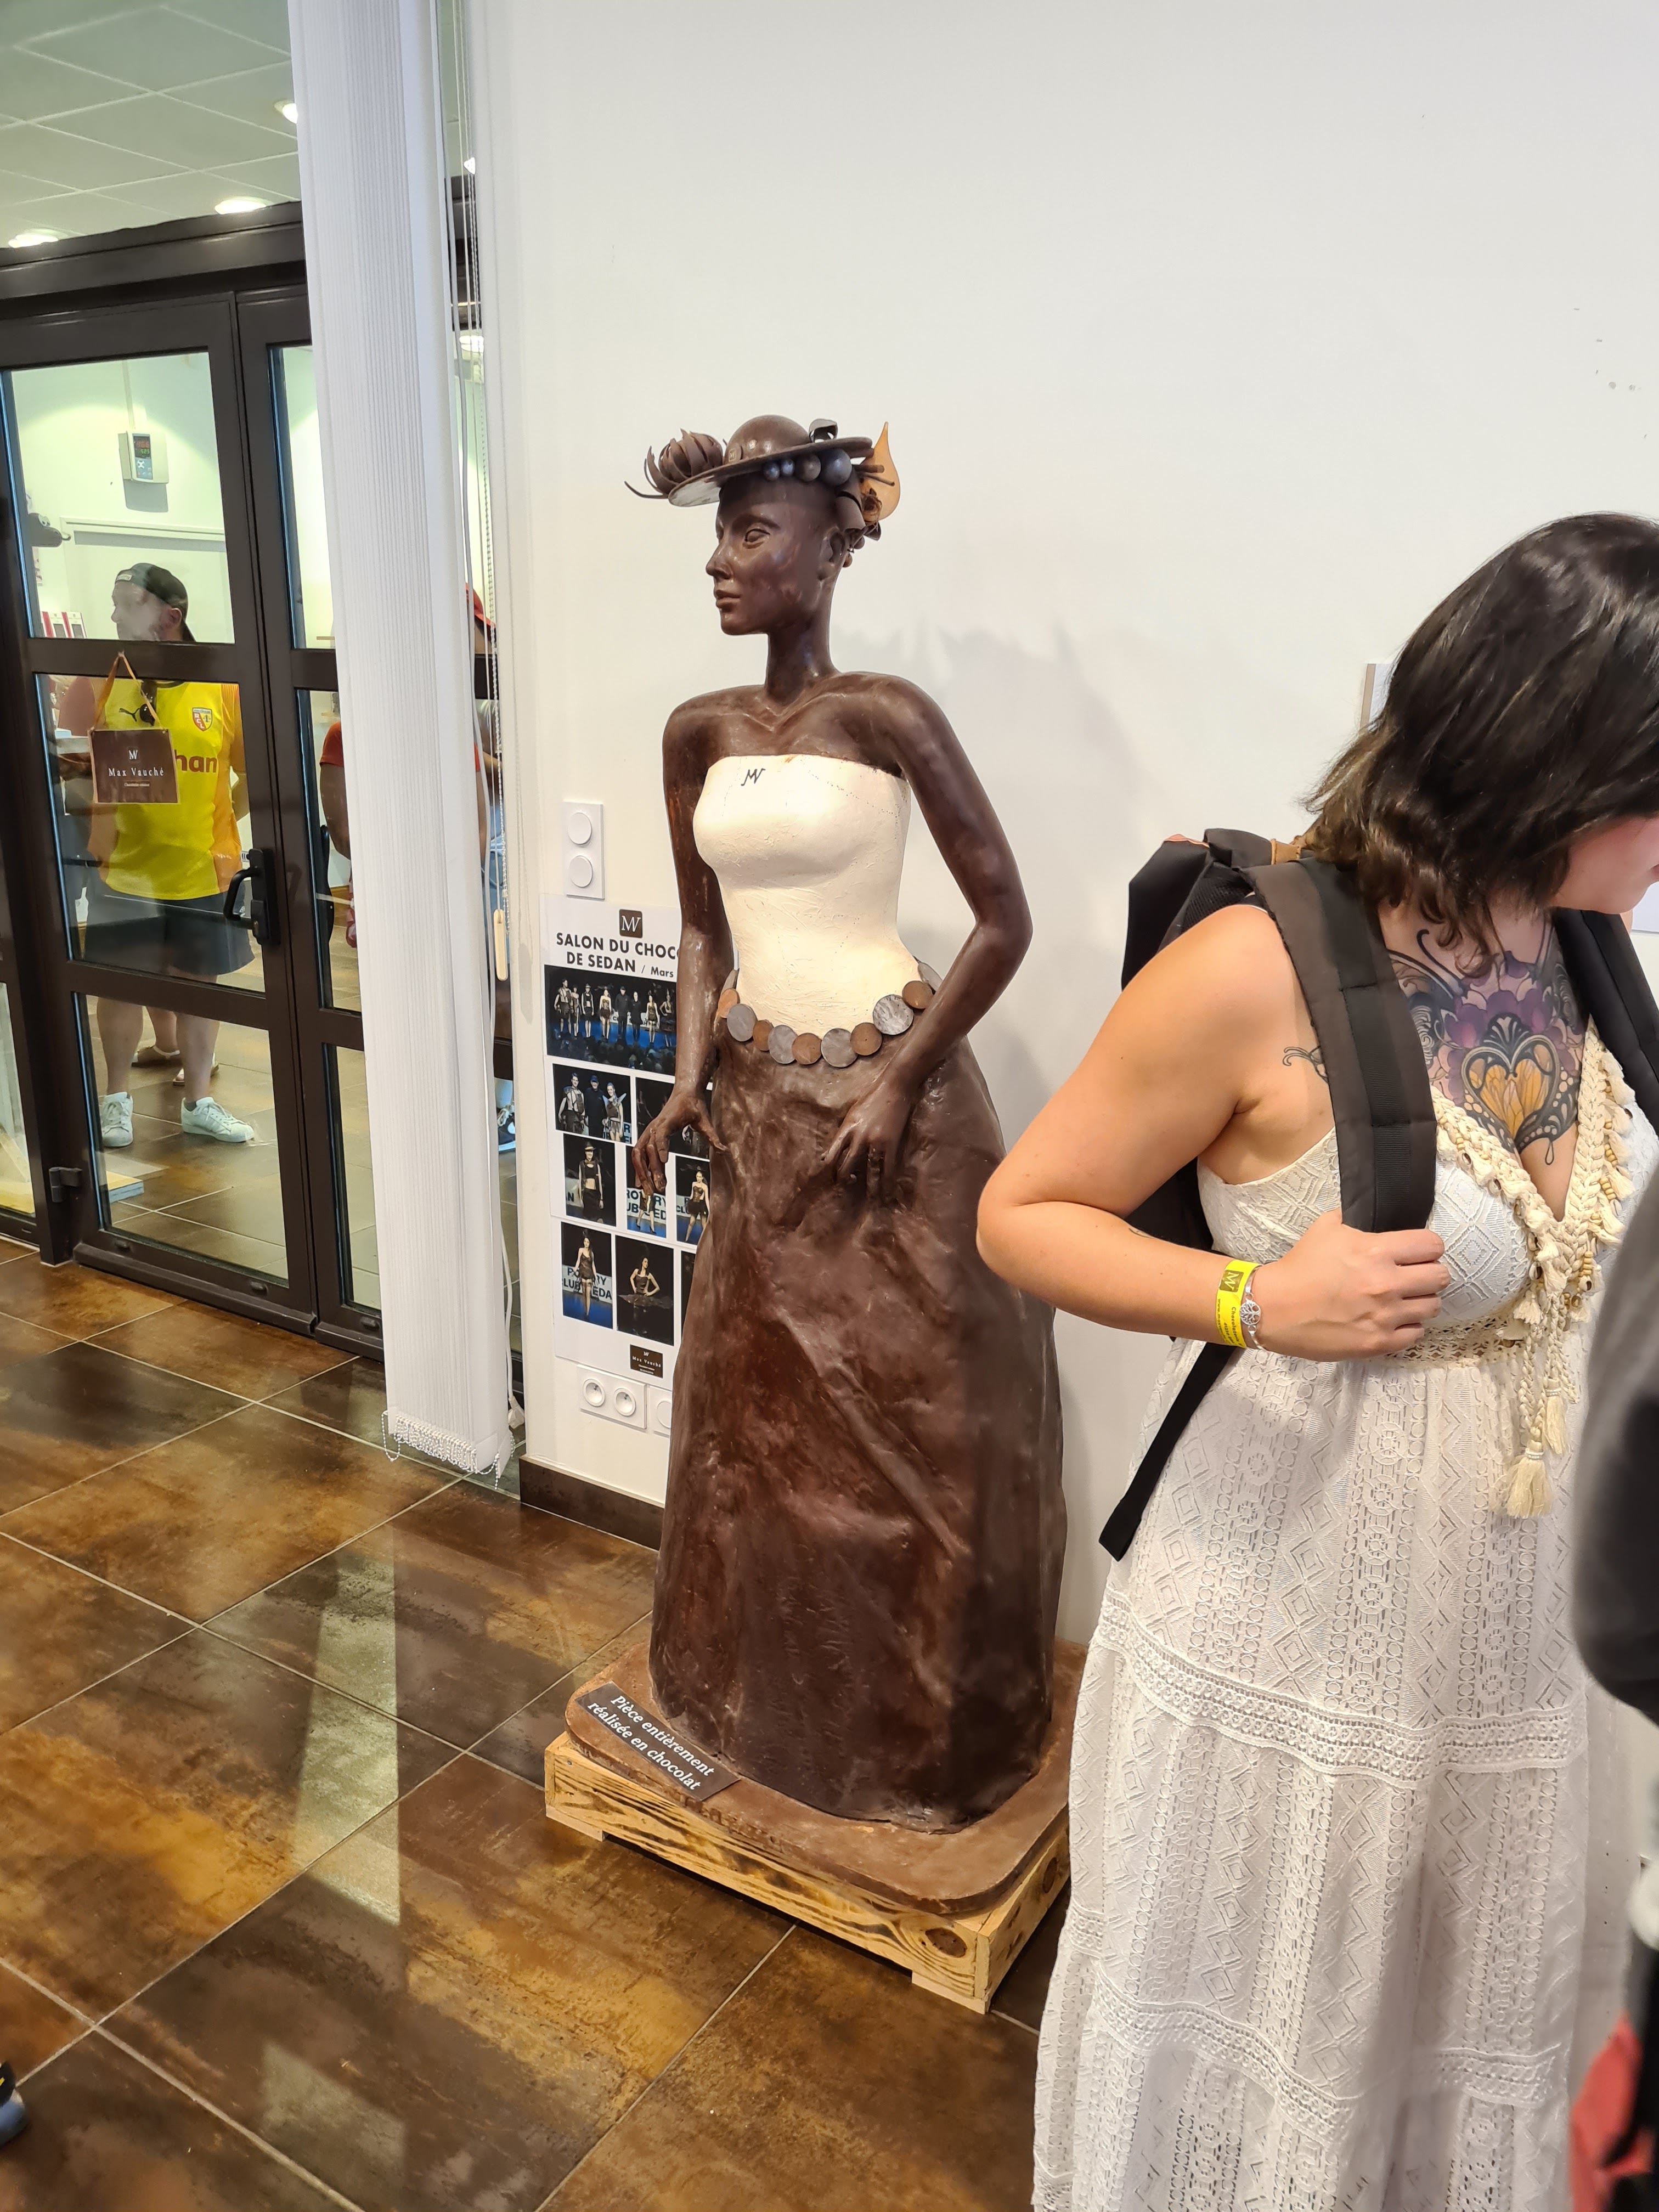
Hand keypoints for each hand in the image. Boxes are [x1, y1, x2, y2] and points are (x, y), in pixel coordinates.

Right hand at [633, 1086, 720, 1193]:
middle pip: (646, 1149)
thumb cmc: (693, 1105)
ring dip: (641, 1173)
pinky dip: (639, 1168)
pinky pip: (639, 1154)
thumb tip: (725, 1151)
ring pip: (638, 1154)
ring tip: (648, 1191)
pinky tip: (642, 1184)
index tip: (665, 1162)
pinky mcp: (648, 1136)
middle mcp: (654, 1126)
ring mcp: (649, 1131)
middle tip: (659, 1189)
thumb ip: (712, 1136)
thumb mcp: (705, 1120)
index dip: (660, 1147)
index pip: (660, 1135)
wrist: (684, 1092)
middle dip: (650, 1170)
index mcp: (667, 1121)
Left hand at [822, 1067, 919, 1202]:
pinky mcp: (890, 1143)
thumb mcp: (853, 1112)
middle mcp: (858, 1137)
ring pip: (868, 1170)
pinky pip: (888, 1167)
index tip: (829, 1178)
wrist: (894, 1086)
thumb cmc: (872, 1096)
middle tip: (846, 1190)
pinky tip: (888, 1192)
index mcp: (846, 1128)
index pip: (832, 1153)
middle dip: (845, 1180)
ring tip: (871, 1198)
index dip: (829, 1169)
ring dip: (869, 1186)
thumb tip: (838, 1148)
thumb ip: (846, 1131)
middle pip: (847, 1165)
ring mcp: (875, 1141)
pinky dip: (888, 1181)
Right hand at [1248, 1209, 1447, 1360]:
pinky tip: (1392, 1320)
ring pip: (1432, 1307)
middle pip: (1440, 1277)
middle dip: (1430, 1274)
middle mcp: (1387, 1283)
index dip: (1428, 1247)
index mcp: (1377, 1251)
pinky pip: (1415, 1334)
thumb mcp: (1325, 1228)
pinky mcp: (1378, 1342)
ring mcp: (1385, 1316)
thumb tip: (1370, 1214)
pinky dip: (1407, 1326)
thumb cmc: (1299, 1267)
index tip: (1418, 1253)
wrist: (1273, 1308)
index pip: (1432, 1245)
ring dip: (1420, 1301)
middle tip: (1414, 1277)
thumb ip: (1354, 1218)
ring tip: (1404, 1300)